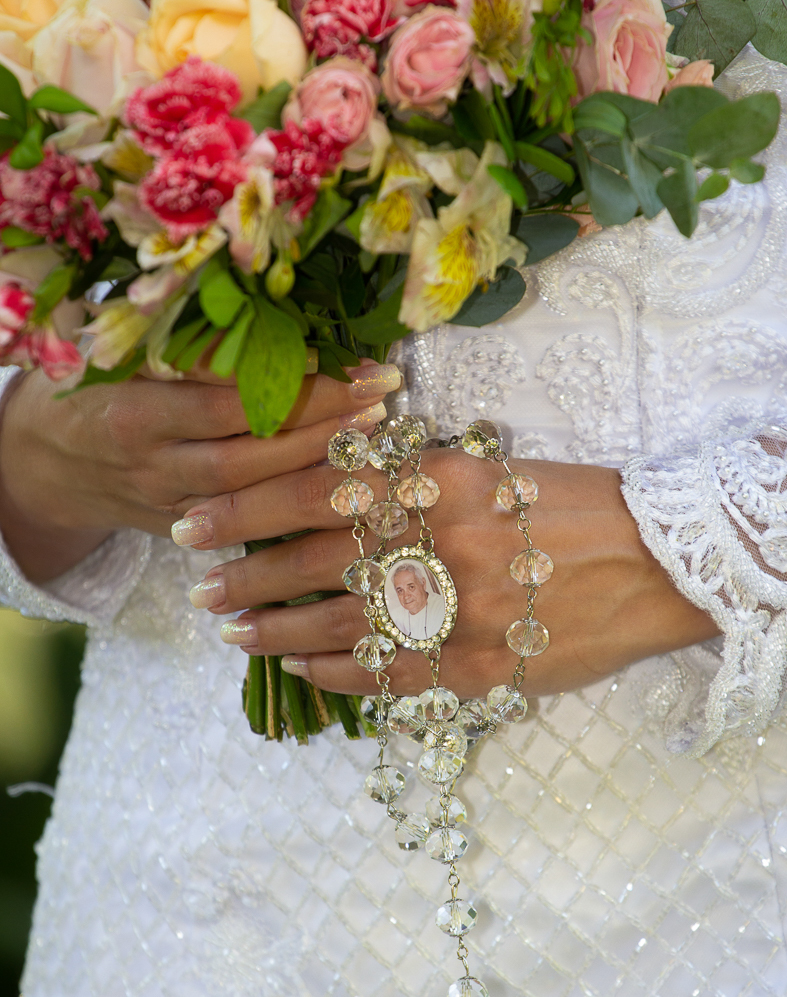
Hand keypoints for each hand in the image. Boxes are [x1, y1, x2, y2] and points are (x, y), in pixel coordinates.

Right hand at [0, 362, 398, 583]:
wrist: (48, 465)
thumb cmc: (93, 390)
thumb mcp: (118, 353)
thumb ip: (182, 345)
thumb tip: (270, 312)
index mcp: (130, 408)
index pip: (217, 394)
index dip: (280, 377)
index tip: (337, 355)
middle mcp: (150, 462)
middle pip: (244, 448)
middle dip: (316, 421)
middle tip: (377, 393)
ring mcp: (168, 503)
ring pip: (250, 492)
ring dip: (316, 464)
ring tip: (374, 432)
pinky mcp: (183, 532)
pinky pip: (245, 525)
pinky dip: (295, 505)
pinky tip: (346, 482)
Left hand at [178, 449, 719, 697]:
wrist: (660, 563)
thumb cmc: (574, 505)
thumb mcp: (490, 468)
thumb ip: (414, 476)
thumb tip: (333, 484)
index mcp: (440, 481)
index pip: (315, 490)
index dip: (246, 508)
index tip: (198, 520)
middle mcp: (442, 544)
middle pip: (313, 562)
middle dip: (246, 576)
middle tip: (201, 586)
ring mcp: (459, 612)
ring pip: (340, 624)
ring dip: (276, 631)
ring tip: (233, 633)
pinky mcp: (479, 666)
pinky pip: (387, 677)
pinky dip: (336, 673)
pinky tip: (301, 667)